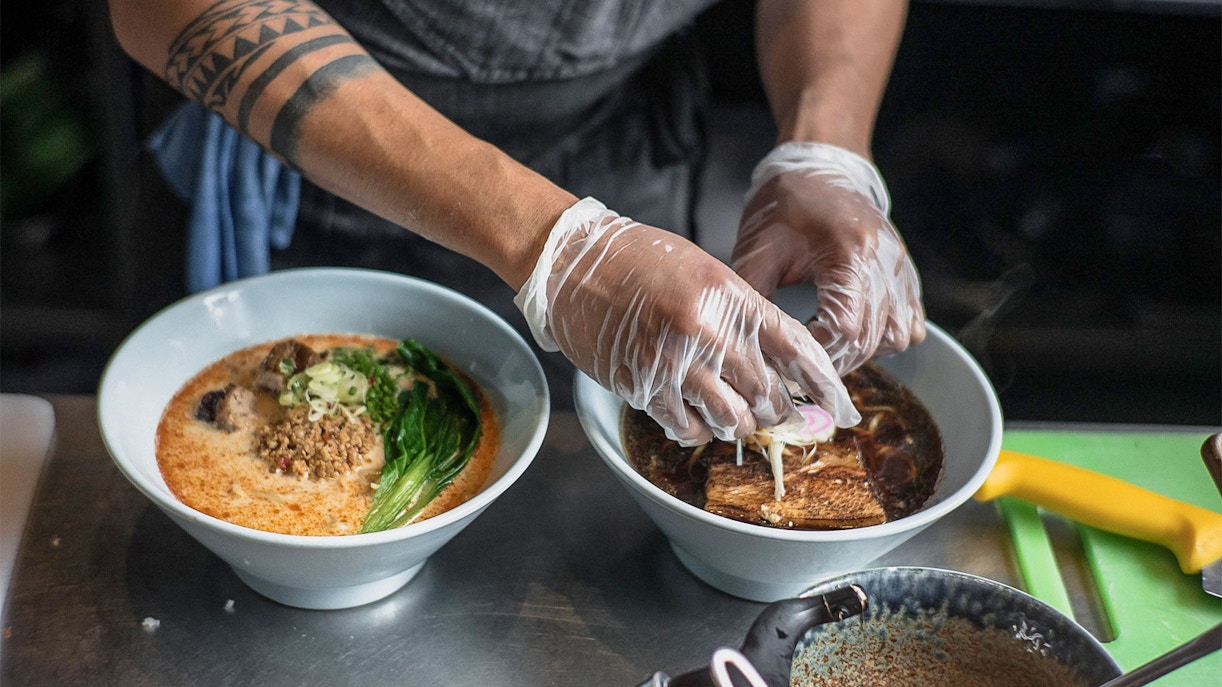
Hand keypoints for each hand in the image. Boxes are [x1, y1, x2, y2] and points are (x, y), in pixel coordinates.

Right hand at [515, 198, 859, 445]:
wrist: (571, 260)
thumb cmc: (639, 260)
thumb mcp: (705, 271)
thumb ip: (742, 313)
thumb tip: (778, 363)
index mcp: (730, 295)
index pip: (796, 349)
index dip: (824, 385)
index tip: (840, 408)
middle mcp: (707, 330)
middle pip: (769, 393)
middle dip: (778, 411)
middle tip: (775, 412)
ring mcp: (673, 361)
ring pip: (733, 419)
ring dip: (738, 424)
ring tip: (732, 415)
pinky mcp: (641, 386)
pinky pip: (687, 428)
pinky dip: (697, 430)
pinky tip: (692, 416)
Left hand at [732, 142, 924, 374]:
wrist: (819, 167)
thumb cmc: (783, 206)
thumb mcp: (756, 251)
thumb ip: (754, 299)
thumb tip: (749, 345)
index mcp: (848, 252)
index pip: (845, 328)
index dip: (818, 350)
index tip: (793, 351)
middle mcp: (884, 262)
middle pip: (873, 339)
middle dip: (837, 359)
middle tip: (806, 358)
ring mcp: (900, 268)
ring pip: (899, 336)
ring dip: (864, 351)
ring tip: (830, 342)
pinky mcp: (906, 273)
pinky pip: (912, 323)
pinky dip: (886, 337)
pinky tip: (854, 329)